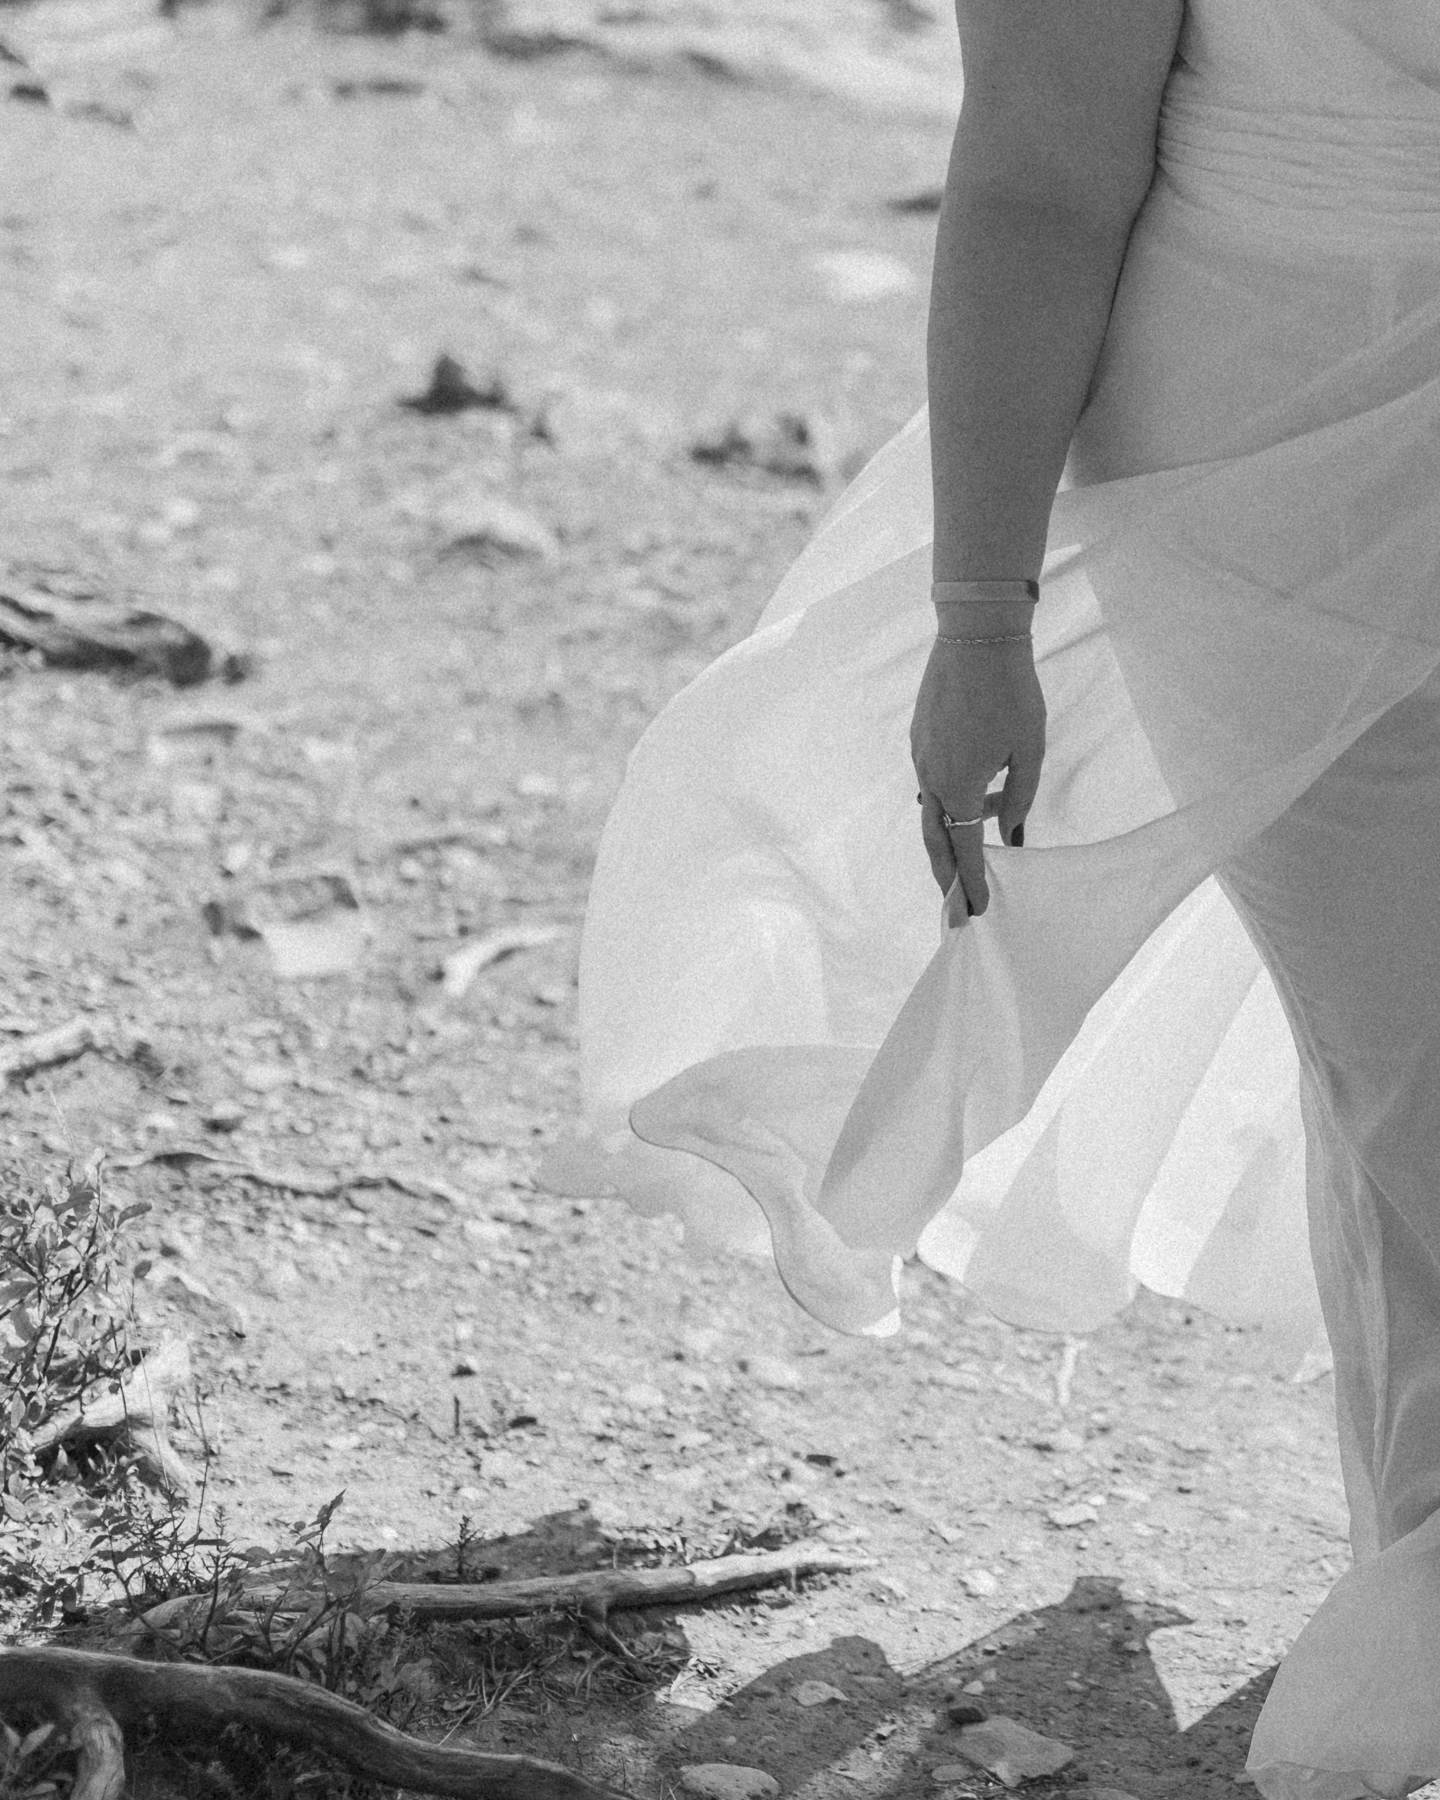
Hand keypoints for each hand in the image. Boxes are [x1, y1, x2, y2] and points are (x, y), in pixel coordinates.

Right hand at [910, 634, 1045, 927]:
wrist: (975, 637)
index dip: (971, 882)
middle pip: (934, 841)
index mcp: (959, 786)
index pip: (963, 848)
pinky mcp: (919, 737)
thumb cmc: (1011, 692)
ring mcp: (920, 757)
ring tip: (987, 833)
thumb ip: (1020, 796)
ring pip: (934, 809)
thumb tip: (1011, 831)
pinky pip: (934, 781)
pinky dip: (953, 797)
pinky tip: (981, 789)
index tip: (975, 911)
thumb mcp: (1031, 749)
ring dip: (955, 830)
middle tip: (955, 906)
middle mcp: (931, 778)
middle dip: (945, 877)